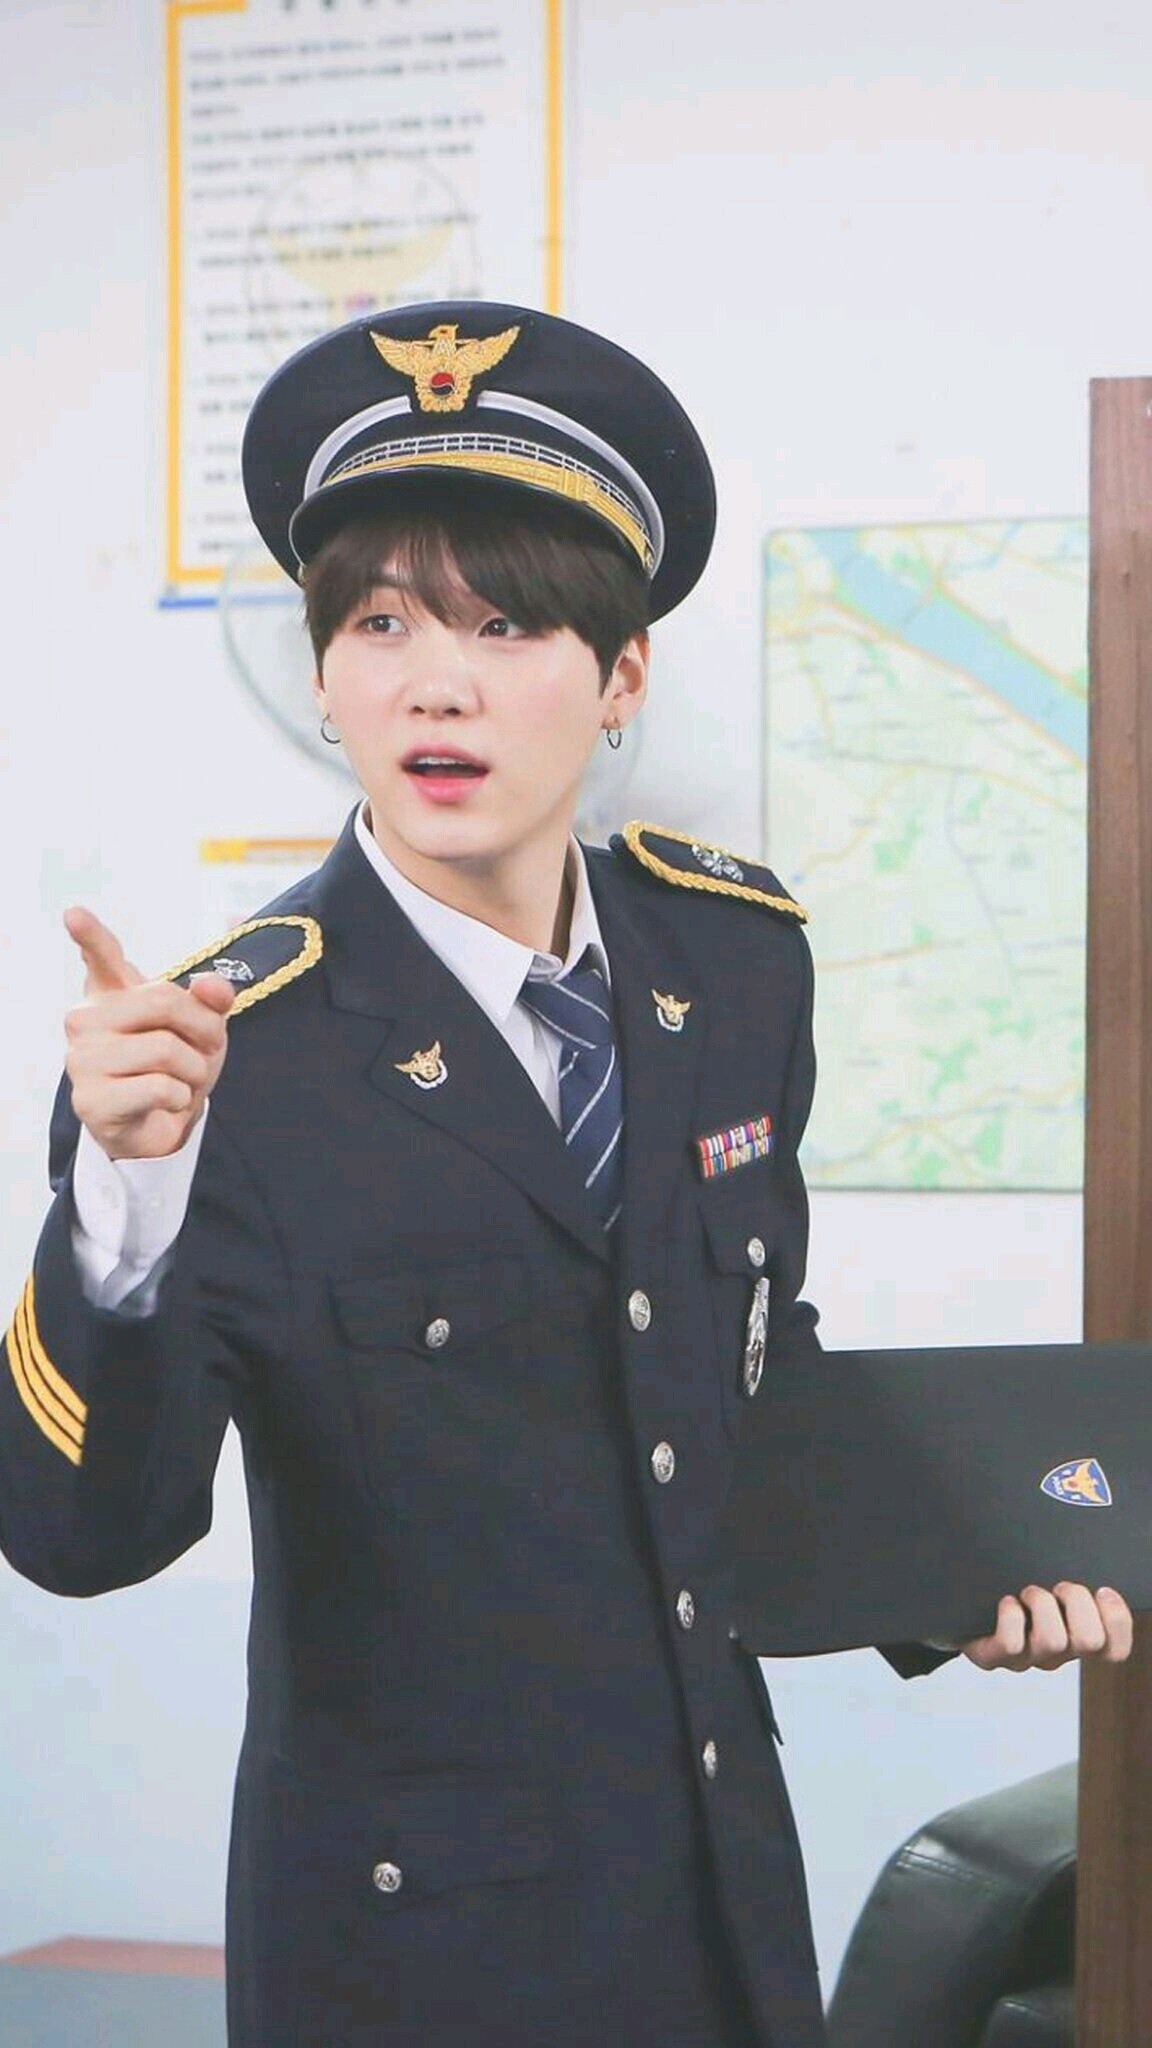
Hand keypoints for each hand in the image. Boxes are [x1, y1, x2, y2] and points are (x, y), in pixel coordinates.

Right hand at [63, 907, 234, 1161]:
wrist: (159, 1125)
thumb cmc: (175, 1067)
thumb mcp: (201, 1028)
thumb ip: (211, 1000)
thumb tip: (213, 987)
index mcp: (109, 994)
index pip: (101, 957)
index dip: (91, 935)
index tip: (74, 913)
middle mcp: (86, 1020)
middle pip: (164, 1001)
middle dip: (205, 1029)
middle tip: (210, 1049)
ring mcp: (82, 1059)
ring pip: (166, 1049)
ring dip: (195, 1070)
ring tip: (184, 1081)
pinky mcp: (91, 1101)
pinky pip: (160, 1087)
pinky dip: (181, 1098)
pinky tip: (167, 1102)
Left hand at [961, 1584, 1132, 1672]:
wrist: (954, 1605)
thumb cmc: (1008, 1584)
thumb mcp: (1045, 1579)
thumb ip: (1069, 1577)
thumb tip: (1090, 1547)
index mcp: (1074, 1637)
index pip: (1114, 1649)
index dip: (1118, 1620)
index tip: (1102, 1589)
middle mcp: (1054, 1654)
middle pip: (1090, 1641)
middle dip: (1078, 1602)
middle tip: (1058, 1586)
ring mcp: (1023, 1659)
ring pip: (1053, 1641)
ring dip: (1042, 1604)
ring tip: (1026, 1591)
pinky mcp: (990, 1657)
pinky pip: (1011, 1643)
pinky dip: (1011, 1615)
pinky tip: (1005, 1601)